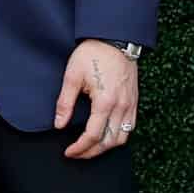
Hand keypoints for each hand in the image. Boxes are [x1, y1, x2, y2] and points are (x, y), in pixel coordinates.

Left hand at [56, 39, 138, 158]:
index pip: (92, 136)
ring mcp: (130, 105)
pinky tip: (106, 135)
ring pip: (122, 138)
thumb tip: (59, 124)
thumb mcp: (72, 76)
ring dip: (105, 147)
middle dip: (91, 152)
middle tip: (77, 154)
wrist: (115, 39)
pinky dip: (118, 137)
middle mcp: (121, 107)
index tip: (68, 152)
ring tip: (90, 148)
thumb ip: (65, 102)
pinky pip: (130, 127)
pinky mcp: (134, 101)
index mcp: (105, 102)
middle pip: (108, 142)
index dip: (79, 148)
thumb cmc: (93, 54)